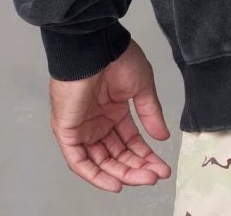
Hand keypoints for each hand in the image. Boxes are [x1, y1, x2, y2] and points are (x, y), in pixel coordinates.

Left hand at [48, 38, 171, 192]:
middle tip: (156, 175)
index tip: (162, 166)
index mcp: (114, 111)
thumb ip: (150, 114)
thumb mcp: (142, 87)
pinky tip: (115, 182)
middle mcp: (97, 123)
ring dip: (122, 173)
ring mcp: (82, 128)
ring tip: (144, 178)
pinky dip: (96, 175)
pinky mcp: (67, 132)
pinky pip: (79, 161)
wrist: (95, 47)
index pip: (130, 142)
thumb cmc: (117, 58)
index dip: (146, 156)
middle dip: (137, 167)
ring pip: (100, 161)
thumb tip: (162, 137)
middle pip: (117, 155)